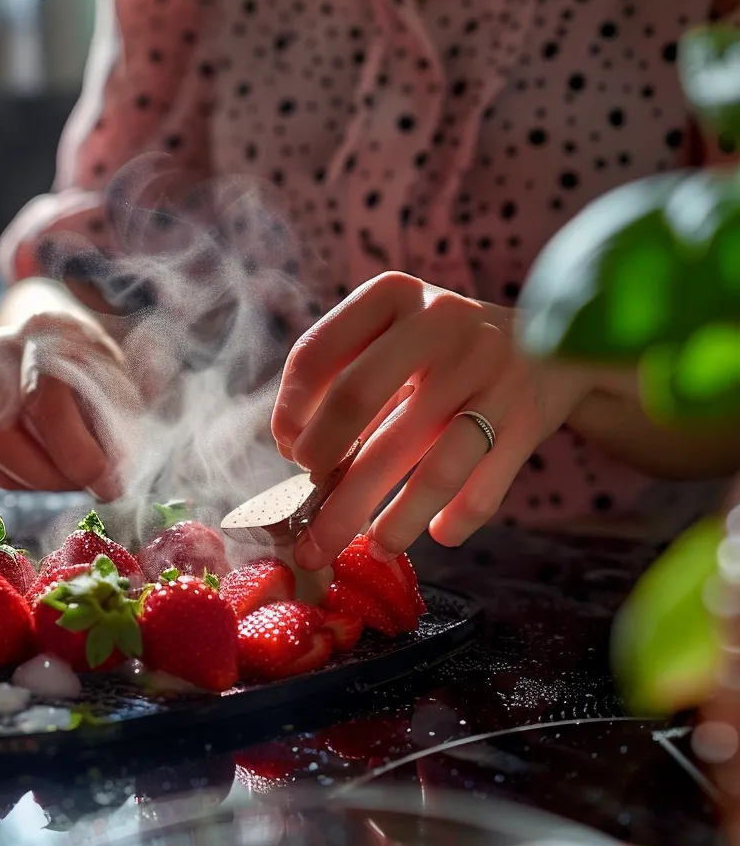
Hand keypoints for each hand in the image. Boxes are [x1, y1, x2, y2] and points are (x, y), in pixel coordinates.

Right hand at [0, 310, 146, 499]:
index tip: (110, 481)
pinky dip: (24, 479)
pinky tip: (55, 470)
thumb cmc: (95, 358)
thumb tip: (161, 421)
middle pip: (3, 434)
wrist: (52, 339)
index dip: (77, 453)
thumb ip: (148, 383)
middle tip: (94, 486)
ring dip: (41, 479)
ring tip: (78, 476)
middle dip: (54, 475)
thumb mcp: (129, 361)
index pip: (44, 403)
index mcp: (44, 330)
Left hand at [271, 272, 595, 568]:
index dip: (289, 411)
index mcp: (392, 296)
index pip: (316, 353)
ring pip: (428, 463)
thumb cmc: (445, 349)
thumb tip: (296, 452)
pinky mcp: (528, 419)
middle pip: (358, 401)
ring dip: (391, 519)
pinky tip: (437, 535)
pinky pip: (483, 487)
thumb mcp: (395, 334)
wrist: (556, 342)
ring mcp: (489, 372)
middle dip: (326, 468)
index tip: (287, 451)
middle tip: (312, 516)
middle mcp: (441, 324)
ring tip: (366, 549)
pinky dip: (457, 519)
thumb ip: (345, 377)